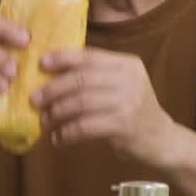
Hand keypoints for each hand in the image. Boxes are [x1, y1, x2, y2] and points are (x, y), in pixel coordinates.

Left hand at [31, 48, 174, 161]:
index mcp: (127, 64)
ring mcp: (129, 102)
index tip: (41, 63)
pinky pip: (85, 126)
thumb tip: (47, 72)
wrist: (162, 139)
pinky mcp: (125, 126)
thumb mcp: (119, 85)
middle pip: (82, 79)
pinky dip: (66, 133)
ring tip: (44, 121)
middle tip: (34, 100)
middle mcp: (130, 79)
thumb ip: (93, 76)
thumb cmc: (131, 110)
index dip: (62, 58)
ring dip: (56, 113)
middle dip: (53, 89)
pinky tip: (57, 139)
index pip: (90, 56)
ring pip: (80, 103)